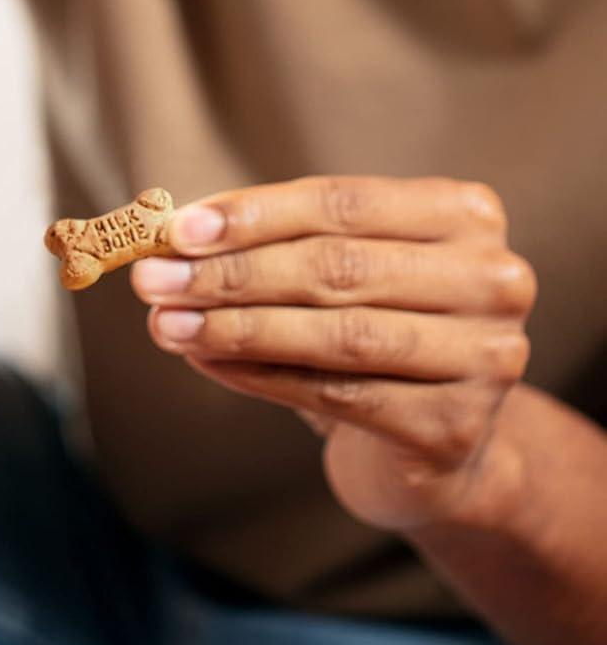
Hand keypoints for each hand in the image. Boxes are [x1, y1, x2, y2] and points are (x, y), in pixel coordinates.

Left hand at [131, 177, 536, 532]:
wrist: (436, 440)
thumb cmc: (370, 324)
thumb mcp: (330, 268)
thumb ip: (267, 244)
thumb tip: (168, 238)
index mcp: (464, 216)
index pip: (341, 204)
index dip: (253, 215)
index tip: (175, 229)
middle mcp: (492, 279)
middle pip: (338, 267)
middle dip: (232, 273)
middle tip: (152, 280)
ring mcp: (486, 357)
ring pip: (339, 335)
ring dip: (236, 327)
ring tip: (165, 324)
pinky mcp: (456, 427)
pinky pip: (338, 394)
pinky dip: (260, 376)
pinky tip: (206, 361)